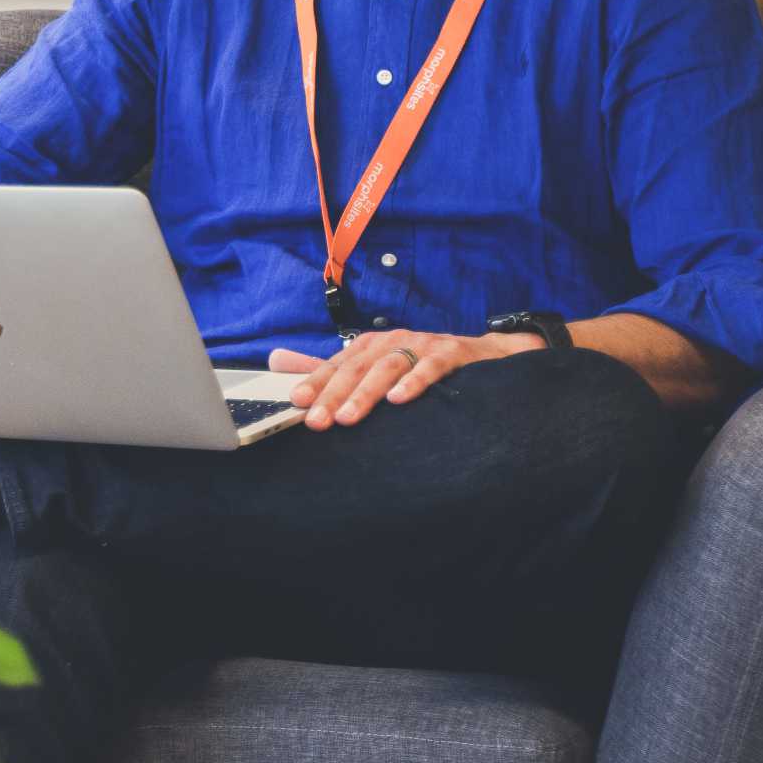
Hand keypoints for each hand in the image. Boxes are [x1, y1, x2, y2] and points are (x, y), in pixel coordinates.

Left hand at [269, 327, 538, 430]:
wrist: (487, 357)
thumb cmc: (422, 365)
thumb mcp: (373, 366)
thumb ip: (327, 368)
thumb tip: (275, 360)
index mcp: (369, 346)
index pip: (335, 365)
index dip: (315, 383)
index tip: (295, 403)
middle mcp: (392, 341)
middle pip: (356, 367)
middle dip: (334, 394)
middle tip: (317, 421)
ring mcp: (423, 345)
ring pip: (388, 367)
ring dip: (367, 393)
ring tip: (349, 419)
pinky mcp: (453, 354)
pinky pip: (432, 367)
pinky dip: (415, 382)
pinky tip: (400, 401)